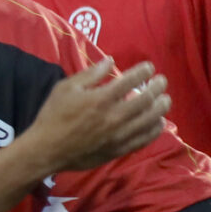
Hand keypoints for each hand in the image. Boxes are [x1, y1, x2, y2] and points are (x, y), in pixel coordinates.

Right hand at [21, 60, 168, 171]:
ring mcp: (119, 135)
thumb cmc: (53, 116)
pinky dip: (155, 129)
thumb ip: (90, 74)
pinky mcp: (120, 149)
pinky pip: (145, 139)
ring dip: (162, 107)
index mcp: (101, 98)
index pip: (132, 80)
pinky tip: (158, 122)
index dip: (144, 70)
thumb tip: (111, 61)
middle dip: (158, 86)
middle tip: (161, 81)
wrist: (46, 150)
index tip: (148, 67)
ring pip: (151, 119)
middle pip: (148, 99)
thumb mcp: (65, 88)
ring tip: (164, 100)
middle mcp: (115, 116)